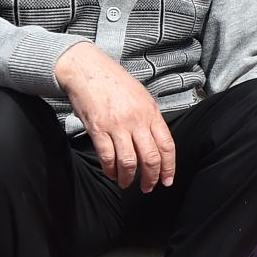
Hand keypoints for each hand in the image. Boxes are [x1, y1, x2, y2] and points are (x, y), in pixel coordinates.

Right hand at [55, 41, 173, 191]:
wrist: (86, 68)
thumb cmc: (113, 81)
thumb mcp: (141, 96)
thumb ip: (150, 119)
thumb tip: (156, 142)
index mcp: (151, 112)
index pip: (167, 146)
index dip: (169, 167)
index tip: (167, 180)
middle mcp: (137, 120)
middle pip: (150, 158)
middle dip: (151, 178)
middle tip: (147, 187)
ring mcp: (117, 125)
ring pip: (129, 162)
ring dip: (128, 178)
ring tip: (126, 183)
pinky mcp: (98, 128)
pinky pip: (107, 156)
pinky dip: (110, 169)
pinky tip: (110, 173)